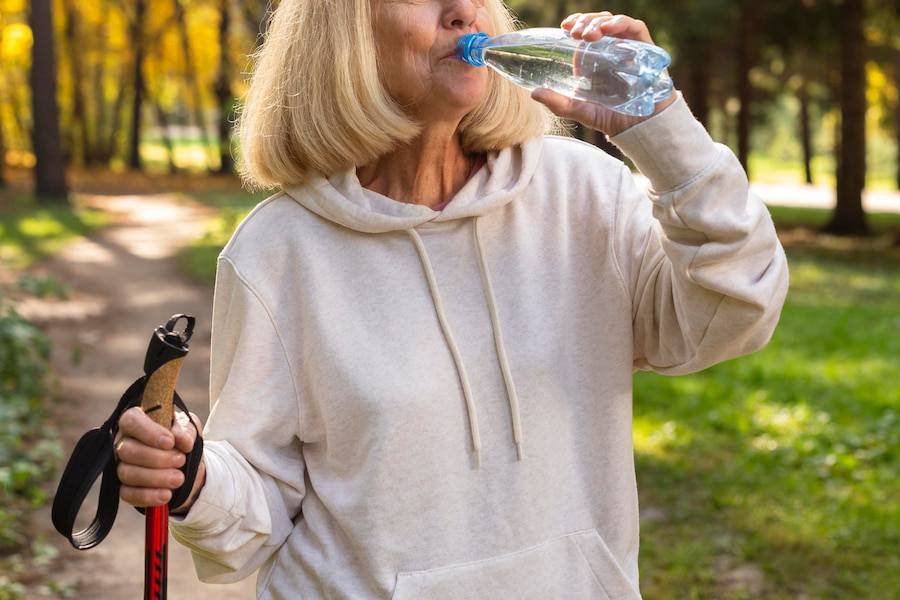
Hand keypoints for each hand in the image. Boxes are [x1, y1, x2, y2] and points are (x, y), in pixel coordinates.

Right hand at [114, 407, 205, 512]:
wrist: (186, 466)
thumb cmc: (181, 439)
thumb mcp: (188, 428)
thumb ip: (185, 430)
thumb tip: (182, 441)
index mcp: (136, 421)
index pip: (131, 420)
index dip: (149, 433)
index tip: (170, 442)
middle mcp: (123, 442)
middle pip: (127, 450)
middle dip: (157, 458)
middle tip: (181, 460)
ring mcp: (121, 466)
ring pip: (127, 473)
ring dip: (156, 478)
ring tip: (179, 478)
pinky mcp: (124, 488)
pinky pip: (128, 494)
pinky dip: (149, 496)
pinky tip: (166, 494)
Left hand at [530, 12, 676, 136]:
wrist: (639, 127)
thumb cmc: (611, 117)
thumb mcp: (581, 110)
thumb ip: (560, 104)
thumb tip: (534, 94)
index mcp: (595, 58)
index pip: (585, 31)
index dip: (576, 23)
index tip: (565, 27)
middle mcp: (612, 49)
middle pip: (598, 23)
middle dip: (585, 22)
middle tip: (574, 31)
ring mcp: (629, 47)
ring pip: (614, 22)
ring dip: (599, 22)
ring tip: (588, 34)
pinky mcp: (646, 49)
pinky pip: (635, 28)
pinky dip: (621, 23)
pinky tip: (609, 28)